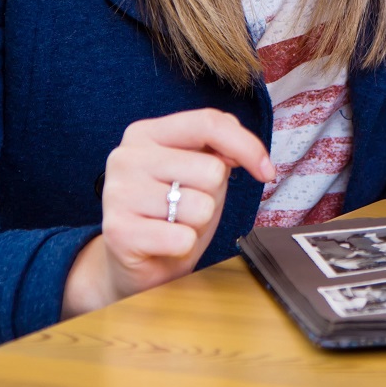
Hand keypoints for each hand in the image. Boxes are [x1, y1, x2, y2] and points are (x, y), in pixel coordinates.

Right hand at [62, 109, 274, 317]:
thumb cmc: (172, 214)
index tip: (267, 171)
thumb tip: (250, 154)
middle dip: (212, 197)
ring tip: (174, 226)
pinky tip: (164, 245)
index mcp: (146, 133)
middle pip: (212, 170)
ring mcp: (118, 192)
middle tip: (186, 210)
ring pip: (201, 206)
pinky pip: (183, 238)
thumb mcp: (199, 174)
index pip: (209, 123)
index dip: (247, 146)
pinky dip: (184, 247)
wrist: (134, 263)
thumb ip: (219, 151)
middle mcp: (126, 156)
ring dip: (197, 224)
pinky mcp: (118, 231)